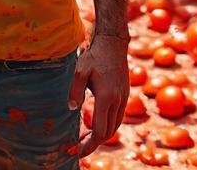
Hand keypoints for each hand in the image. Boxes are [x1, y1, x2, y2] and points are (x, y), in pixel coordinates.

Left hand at [67, 35, 127, 156]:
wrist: (114, 44)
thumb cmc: (94, 56)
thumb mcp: (80, 70)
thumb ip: (75, 90)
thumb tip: (72, 109)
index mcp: (106, 98)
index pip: (100, 132)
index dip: (90, 145)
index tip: (78, 152)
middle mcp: (117, 101)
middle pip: (108, 133)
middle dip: (94, 143)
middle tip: (79, 147)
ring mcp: (123, 99)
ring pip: (115, 126)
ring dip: (102, 135)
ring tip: (86, 137)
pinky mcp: (125, 95)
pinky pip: (118, 117)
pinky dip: (108, 125)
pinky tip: (97, 123)